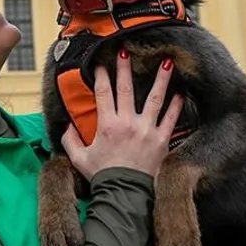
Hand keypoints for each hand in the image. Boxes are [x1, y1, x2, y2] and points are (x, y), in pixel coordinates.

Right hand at [62, 48, 182, 180]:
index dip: (102, 76)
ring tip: (166, 63)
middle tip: (126, 51)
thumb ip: (70, 141)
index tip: (102, 64)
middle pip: (127, 89)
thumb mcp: (80, 158)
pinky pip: (170, 119)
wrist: (124, 194)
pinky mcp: (161, 140)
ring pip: (155, 98)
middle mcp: (127, 123)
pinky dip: (176, 106)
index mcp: (107, 125)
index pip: (104, 93)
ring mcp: (146, 130)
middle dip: (125, 68)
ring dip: (161, 79)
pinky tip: (180, 93)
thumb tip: (65, 128)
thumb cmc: (102, 176)